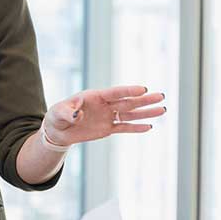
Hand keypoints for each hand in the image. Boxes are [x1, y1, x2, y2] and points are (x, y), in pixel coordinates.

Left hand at [43, 86, 165, 146]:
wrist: (58, 130)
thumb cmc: (57, 116)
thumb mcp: (58, 113)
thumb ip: (69, 112)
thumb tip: (79, 115)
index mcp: (95, 96)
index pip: (115, 92)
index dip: (129, 91)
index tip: (143, 89)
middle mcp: (105, 104)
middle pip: (128, 102)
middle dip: (144, 100)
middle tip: (161, 96)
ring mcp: (108, 116)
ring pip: (130, 114)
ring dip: (146, 112)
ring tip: (162, 109)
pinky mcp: (108, 128)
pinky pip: (125, 127)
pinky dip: (136, 127)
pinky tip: (149, 126)